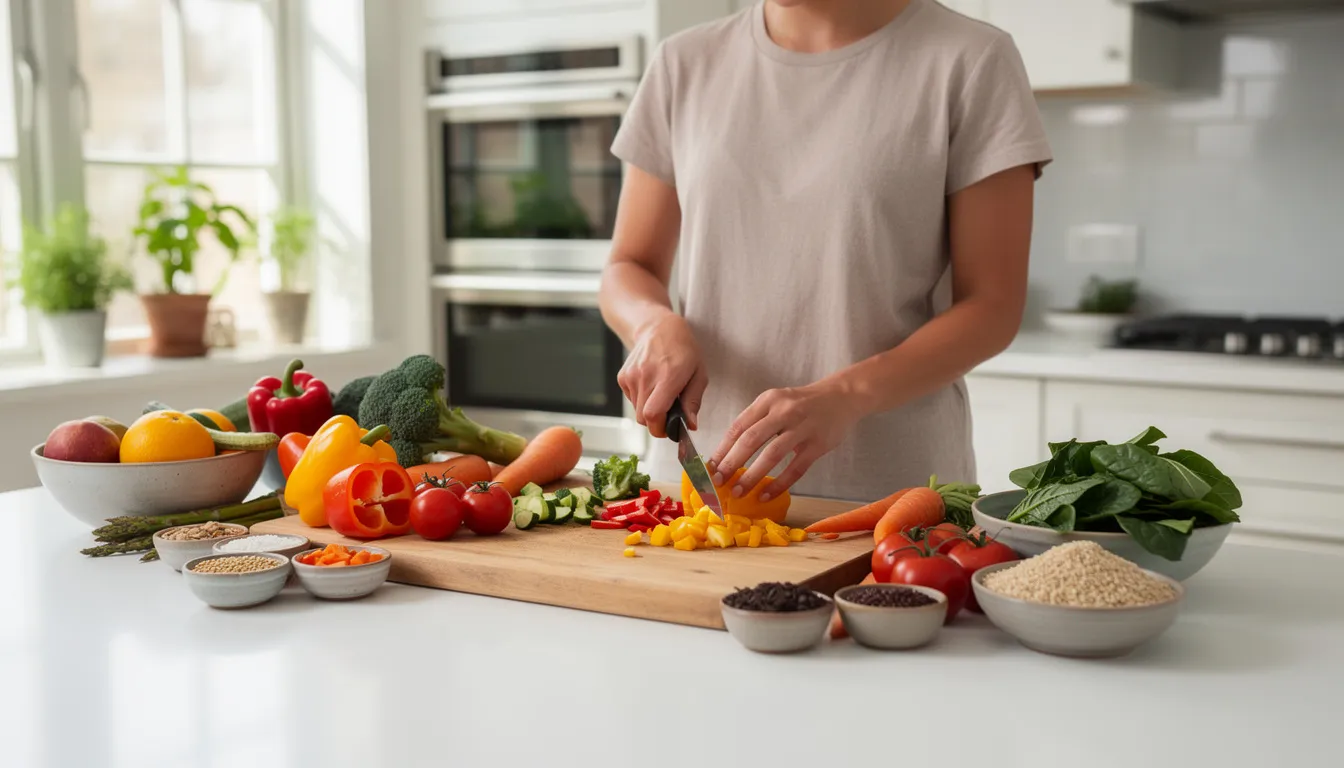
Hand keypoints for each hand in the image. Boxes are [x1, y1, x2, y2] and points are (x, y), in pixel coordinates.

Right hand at [617, 314, 707, 438]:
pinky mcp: (623, 377)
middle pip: (643, 418)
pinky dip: (641, 400)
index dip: (660, 428)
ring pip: (637, 411)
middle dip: (657, 423)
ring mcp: (631, 376)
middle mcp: (646, 376)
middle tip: (669, 414)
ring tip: (661, 394)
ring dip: (649, 410)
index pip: (653, 414)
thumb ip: (693, 401)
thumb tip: (691, 425)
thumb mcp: (699, 374)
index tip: (670, 429)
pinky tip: (651, 386)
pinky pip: (631, 400)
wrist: (658, 328)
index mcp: (668, 376)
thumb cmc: (683, 350)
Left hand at [710, 383, 864, 501]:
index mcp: (768, 400)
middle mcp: (784, 411)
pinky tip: (765, 495)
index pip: (739, 426)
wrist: (841, 397)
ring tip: (738, 492)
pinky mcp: (818, 444)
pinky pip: (796, 469)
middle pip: (751, 439)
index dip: (722, 448)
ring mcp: (802, 427)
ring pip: (772, 454)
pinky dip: (778, 484)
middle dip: (731, 463)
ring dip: (752, 475)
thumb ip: (756, 421)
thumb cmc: (801, 403)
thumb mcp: (776, 402)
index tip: (710, 467)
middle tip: (717, 482)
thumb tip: (728, 454)